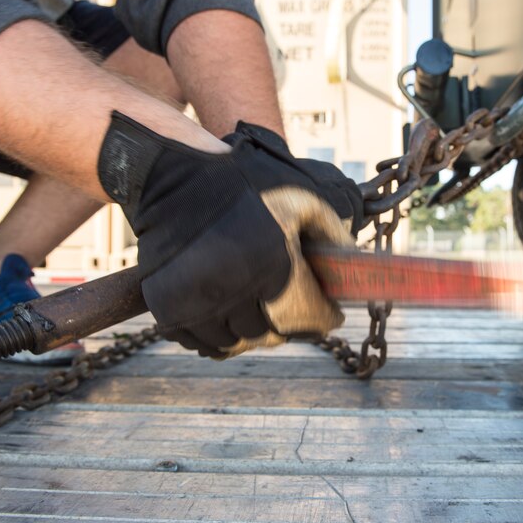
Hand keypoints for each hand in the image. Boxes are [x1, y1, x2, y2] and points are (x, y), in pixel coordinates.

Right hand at [98, 112, 362, 357]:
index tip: (330, 315)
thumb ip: (332, 231)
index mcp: (272, 264)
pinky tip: (228, 315)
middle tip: (291, 309)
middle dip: (288, 325)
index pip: (309, 317)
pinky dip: (218, 337)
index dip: (325, 318)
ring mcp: (197, 303)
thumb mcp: (299, 198)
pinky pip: (203, 344)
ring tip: (257, 309)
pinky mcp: (168, 310)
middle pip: (271, 336)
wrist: (174, 177)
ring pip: (236, 345)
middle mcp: (234, 290)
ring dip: (251, 333)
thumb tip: (354, 263)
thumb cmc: (242, 185)